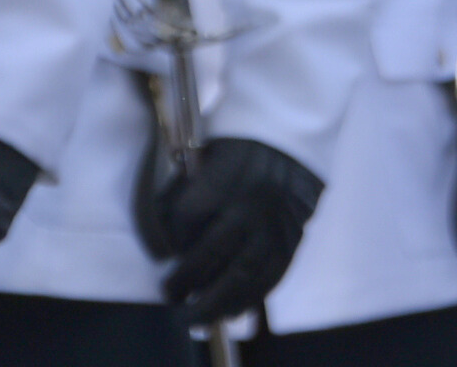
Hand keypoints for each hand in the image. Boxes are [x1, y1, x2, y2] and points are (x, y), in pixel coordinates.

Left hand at [137, 135, 326, 320]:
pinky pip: (270, 279)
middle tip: (171, 297)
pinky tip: (230, 312)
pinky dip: (248, 300)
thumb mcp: (205, 155)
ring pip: (243, 277)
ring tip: (196, 317)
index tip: (164, 255)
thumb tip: (162, 236)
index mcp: (224, 180)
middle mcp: (249, 208)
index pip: (187, 220)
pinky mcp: (291, 241)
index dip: (172, 241)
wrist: (294, 138)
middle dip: (187, 282)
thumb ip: (183, 193)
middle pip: (213, 255)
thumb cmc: (240, 145)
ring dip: (216, 303)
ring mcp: (273, 228)